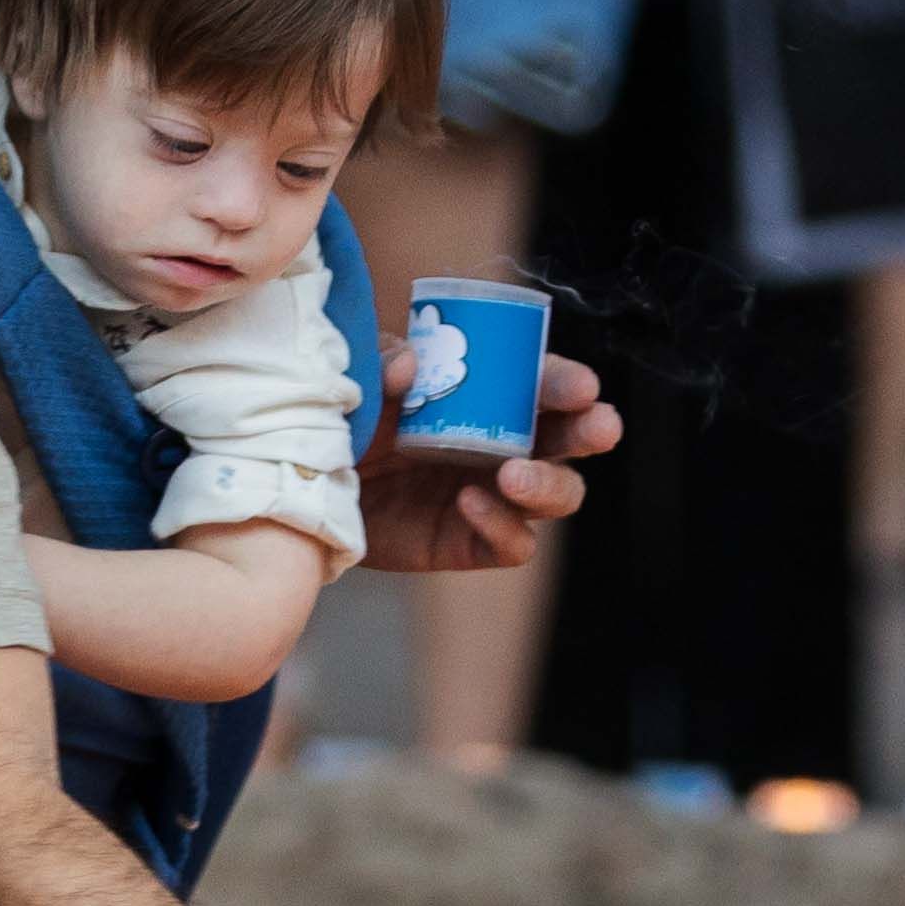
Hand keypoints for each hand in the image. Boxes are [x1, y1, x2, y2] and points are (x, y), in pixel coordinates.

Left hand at [357, 347, 618, 572]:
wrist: (306, 485)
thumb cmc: (346, 420)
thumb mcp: (360, 380)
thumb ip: (381, 362)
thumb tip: (411, 364)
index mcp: (488, 396)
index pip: (543, 384)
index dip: (569, 384)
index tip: (582, 387)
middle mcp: (503, 444)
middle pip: (569, 440)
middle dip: (590, 431)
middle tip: (598, 427)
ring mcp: (492, 495)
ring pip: (558, 495)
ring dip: (549, 484)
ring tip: (513, 475)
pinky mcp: (470, 541)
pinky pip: (513, 543)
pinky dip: (503, 526)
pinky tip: (469, 503)